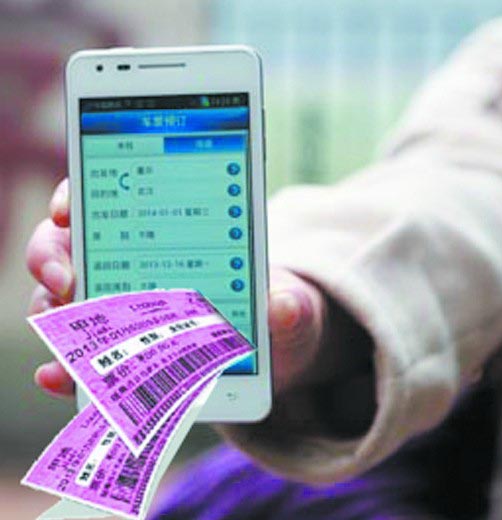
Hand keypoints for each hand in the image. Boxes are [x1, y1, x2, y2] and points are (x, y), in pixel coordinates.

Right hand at [26, 179, 330, 397]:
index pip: (110, 195)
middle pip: (72, 243)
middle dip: (53, 256)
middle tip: (65, 279)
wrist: (278, 354)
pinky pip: (83, 353)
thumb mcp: (292, 307)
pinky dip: (67, 364)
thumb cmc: (279, 316)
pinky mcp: (122, 349)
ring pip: (66, 298)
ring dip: (53, 312)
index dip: (79, 195)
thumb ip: (290, 306)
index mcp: (176, 233)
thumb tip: (282, 305)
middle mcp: (139, 263)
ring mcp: (126, 306)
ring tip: (63, 331)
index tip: (68, 209)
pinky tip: (60, 377)